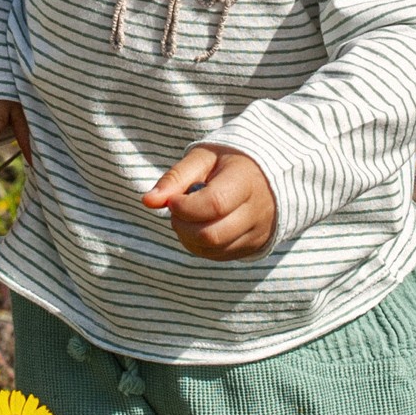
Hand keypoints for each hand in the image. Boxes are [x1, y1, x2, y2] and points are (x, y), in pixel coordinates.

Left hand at [142, 144, 276, 259]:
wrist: (268, 175)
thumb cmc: (229, 163)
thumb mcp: (203, 158)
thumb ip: (175, 177)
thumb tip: (148, 201)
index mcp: (246, 181)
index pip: (214, 204)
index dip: (185, 207)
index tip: (174, 200)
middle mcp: (257, 211)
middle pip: (212, 234)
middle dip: (183, 225)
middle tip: (178, 209)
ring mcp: (257, 233)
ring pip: (213, 250)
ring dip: (189, 237)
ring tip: (189, 216)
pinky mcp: (253, 247)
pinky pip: (219, 256)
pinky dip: (200, 246)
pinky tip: (201, 226)